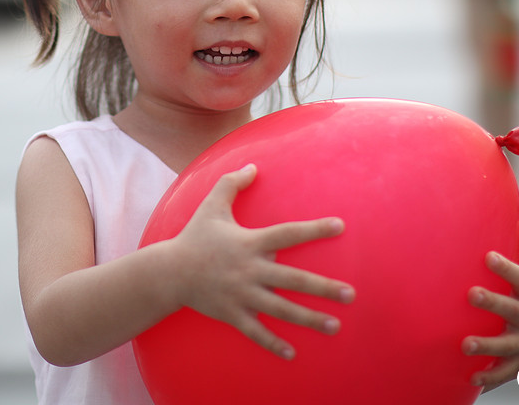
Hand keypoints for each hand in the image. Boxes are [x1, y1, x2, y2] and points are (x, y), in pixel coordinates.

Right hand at [171, 164, 354, 359]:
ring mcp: (241, 295)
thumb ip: (232, 183)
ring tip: (335, 326)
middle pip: (293, 279)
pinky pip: (255, 332)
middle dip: (323, 288)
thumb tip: (253, 165)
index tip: (340, 226)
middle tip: (350, 294)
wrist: (168, 272)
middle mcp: (249, 270)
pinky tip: (292, 354)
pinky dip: (272, 343)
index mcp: (249, 243)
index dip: (314, 229)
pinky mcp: (232, 314)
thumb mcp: (211, 205)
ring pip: (281, 309)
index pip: (287, 233)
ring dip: (309, 319)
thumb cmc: (194, 237)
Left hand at [463, 221, 518, 389]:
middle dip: (493, 303)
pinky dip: (489, 377)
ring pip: (507, 346)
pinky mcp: (518, 366)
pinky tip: (471, 377)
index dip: (508, 268)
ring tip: (465, 344)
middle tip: (471, 294)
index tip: (487, 256)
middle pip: (513, 311)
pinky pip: (504, 374)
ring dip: (487, 346)